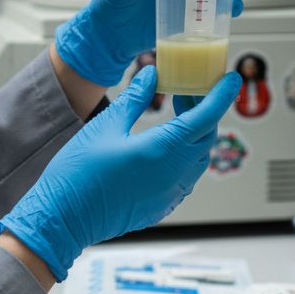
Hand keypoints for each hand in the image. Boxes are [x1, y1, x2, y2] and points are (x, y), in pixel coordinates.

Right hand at [0, 65, 238, 280]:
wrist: (63, 218)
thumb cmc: (78, 173)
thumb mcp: (105, 126)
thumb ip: (135, 99)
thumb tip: (152, 75)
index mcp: (162, 150)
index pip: (206, 117)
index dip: (221, 95)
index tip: (231, 79)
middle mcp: (174, 174)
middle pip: (206, 137)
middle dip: (204, 111)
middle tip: (188, 91)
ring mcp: (170, 194)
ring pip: (199, 159)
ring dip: (195, 135)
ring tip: (177, 116)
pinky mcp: (162, 206)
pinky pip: (186, 178)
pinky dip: (184, 157)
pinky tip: (165, 147)